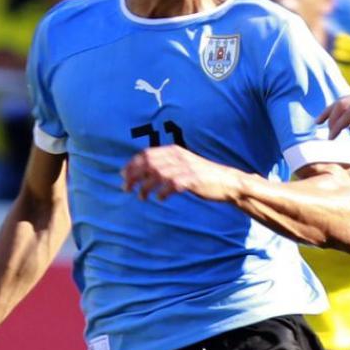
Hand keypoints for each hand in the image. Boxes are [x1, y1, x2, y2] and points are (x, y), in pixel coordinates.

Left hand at [122, 145, 241, 201]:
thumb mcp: (183, 164)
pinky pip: (171, 185)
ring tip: (142, 197)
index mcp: (174, 150)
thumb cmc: (202, 175)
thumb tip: (142, 172)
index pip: (146, 154)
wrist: (226, 181)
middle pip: (148, 163)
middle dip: (133, 176)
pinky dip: (162, 193)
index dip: (131, 164)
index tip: (123, 176)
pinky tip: (160, 198)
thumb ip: (166, 164)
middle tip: (126, 189)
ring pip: (157, 175)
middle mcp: (178, 157)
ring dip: (145, 187)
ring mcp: (185, 167)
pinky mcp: (192, 179)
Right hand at [320, 89, 349, 138]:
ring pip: (345, 100)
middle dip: (332, 118)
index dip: (338, 126)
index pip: (349, 113)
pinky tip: (337, 117)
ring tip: (320, 122)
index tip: (331, 138)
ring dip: (333, 111)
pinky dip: (341, 109)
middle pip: (343, 103)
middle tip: (327, 134)